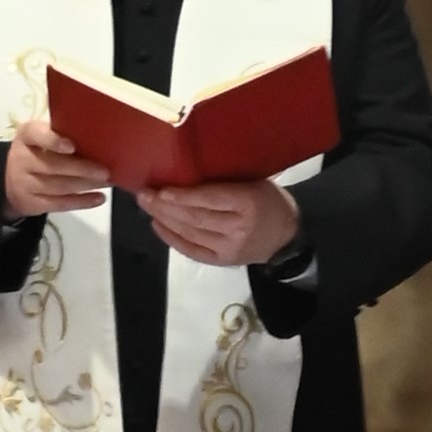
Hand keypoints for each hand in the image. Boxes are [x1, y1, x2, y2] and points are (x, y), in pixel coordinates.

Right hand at [3, 119, 110, 218]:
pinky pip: (60, 204)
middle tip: (105, 171)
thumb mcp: (42, 137)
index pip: (35, 134)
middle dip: (82, 169)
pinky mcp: (32, 204)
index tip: (72, 146)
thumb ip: (62, 134)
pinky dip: (82, 202)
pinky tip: (99, 198)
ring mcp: (24, 184)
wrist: (10, 180)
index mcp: (26, 136)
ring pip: (59, 186)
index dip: (53, 140)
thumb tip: (99, 139)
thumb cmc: (37, 152)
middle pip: (53, 166)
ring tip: (107, 182)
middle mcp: (21, 159)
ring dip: (86, 185)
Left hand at [138, 182, 300, 267]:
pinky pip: (192, 251)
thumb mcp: (254, 182)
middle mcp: (237, 228)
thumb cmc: (268, 200)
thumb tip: (185, 170)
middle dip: (165, 207)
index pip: (209, 199)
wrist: (287, 236)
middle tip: (144, 195)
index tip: (161, 189)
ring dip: (164, 220)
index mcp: (247, 203)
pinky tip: (157, 225)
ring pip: (190, 234)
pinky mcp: (222, 261)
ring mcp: (229, 248)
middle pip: (194, 218)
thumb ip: (225, 180)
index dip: (183, 196)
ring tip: (147, 206)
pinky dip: (172, 238)